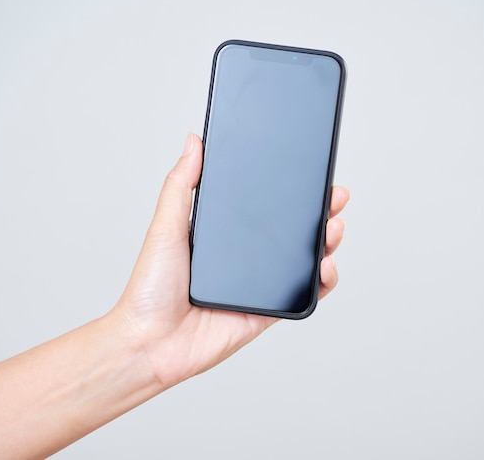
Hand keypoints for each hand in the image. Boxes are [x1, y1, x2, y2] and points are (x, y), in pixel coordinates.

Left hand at [111, 133, 349, 388]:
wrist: (149, 342)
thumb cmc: (149, 288)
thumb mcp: (165, 226)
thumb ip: (181, 184)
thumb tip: (193, 141)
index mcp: (224, 236)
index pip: (265, 207)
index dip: (290, 191)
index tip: (310, 172)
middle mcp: (245, 259)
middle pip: (292, 232)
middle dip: (319, 212)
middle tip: (334, 196)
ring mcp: (258, 286)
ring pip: (304, 260)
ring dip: (327, 242)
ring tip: (333, 227)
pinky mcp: (267, 312)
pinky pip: (303, 296)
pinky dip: (323, 282)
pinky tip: (326, 266)